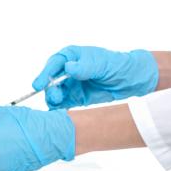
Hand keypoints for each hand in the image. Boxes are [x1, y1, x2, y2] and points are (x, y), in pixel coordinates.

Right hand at [32, 45, 157, 109]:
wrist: (132, 80)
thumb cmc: (117, 65)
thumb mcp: (101, 64)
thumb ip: (84, 67)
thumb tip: (68, 68)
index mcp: (71, 56)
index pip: (54, 64)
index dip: (44, 74)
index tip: (38, 84)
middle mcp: (67, 70)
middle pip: (50, 80)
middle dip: (49, 89)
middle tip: (55, 97)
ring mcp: (71, 85)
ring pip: (54, 93)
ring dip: (53, 99)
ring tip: (58, 104)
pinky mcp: (76, 98)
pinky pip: (63, 104)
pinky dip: (59, 109)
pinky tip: (60, 113)